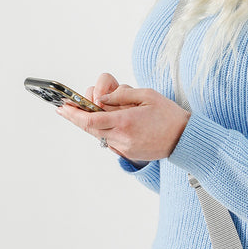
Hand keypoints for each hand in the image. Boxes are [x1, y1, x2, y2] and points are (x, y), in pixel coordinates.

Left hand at [57, 76, 189, 161]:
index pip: (92, 118)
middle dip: (76, 118)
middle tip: (65, 109)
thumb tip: (101, 98)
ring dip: (92, 124)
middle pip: (90, 128)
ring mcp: (125, 148)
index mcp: (126, 121)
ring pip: (99, 135)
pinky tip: (109, 122)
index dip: (74, 114)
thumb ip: (121, 95)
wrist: (184, 139)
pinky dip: (105, 130)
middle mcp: (123, 137)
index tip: (63, 107)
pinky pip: (110, 141)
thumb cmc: (169, 114)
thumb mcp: (147, 95)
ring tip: (89, 111)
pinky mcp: (129, 153)